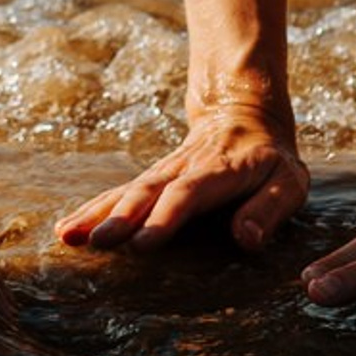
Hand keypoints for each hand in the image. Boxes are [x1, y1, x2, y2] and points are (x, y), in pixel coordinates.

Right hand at [55, 107, 309, 253]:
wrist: (244, 113)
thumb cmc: (271, 159)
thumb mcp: (289, 181)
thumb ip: (269, 208)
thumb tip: (247, 240)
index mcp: (220, 171)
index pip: (189, 194)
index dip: (165, 217)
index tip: (142, 243)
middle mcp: (184, 169)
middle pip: (148, 191)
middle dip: (121, 217)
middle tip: (96, 242)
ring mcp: (163, 172)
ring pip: (126, 190)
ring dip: (97, 213)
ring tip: (68, 235)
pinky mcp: (151, 179)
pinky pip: (119, 193)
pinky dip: (93, 209)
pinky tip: (67, 229)